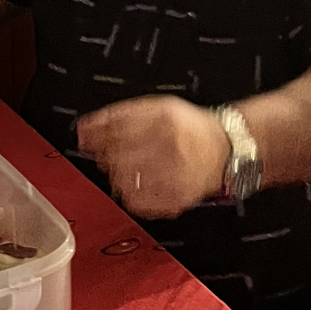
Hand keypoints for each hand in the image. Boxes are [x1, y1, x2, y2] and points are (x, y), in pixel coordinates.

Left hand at [76, 97, 230, 220]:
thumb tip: (85, 130)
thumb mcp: (159, 107)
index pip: (114, 129)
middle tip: (109, 155)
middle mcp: (169, 145)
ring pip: (123, 181)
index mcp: (164, 119)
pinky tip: (138, 185)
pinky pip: (138, 202)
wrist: (225, 148)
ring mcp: (174, 173)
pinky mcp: (176, 197)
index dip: (94, 134)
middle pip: (116, 156)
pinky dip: (130, 195)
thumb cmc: (189, 127)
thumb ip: (121, 115)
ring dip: (116, 175)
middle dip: (105, 156)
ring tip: (128, 169)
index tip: (86, 138)